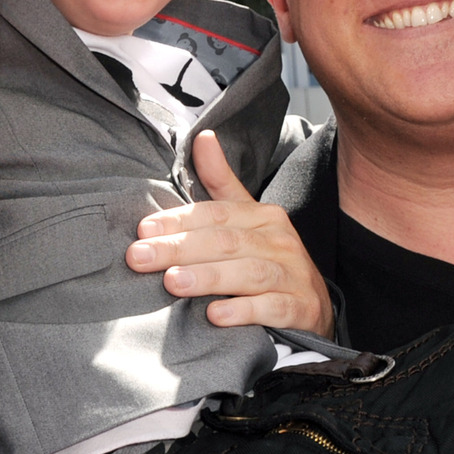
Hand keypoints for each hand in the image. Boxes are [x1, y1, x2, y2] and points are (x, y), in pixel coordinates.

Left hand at [125, 131, 334, 336]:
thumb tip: (202, 137)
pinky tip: (216, 315)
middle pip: (226, 241)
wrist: (315, 306)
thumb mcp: (248, 219)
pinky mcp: (301, 309)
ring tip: (172, 282)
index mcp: (264, 216)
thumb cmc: (269, 260)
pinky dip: (244, 311)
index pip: (216, 213)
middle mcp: (280, 242)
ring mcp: (293, 275)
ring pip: (249, 273)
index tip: (143, 230)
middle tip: (139, 257)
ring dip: (208, 277)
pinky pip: (273, 308)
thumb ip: (221, 182)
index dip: (179, 220)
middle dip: (179, 248)